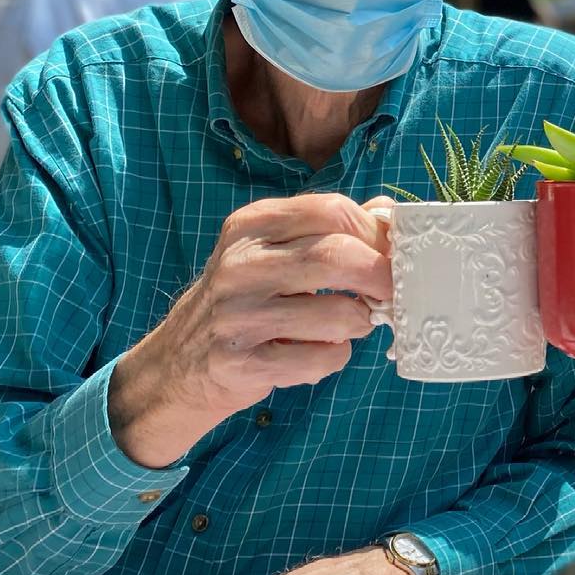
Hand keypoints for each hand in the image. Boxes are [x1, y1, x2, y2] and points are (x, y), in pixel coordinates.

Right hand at [110, 193, 393, 467]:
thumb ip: (331, 230)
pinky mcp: (242, 363)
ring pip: (336, 313)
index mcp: (252, 226)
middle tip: (391, 292)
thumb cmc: (247, 298)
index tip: (394, 253)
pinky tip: (319, 352)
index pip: (331, 211)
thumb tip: (389, 213)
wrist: (180, 361)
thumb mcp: (275, 250)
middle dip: (380, 276)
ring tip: (350, 324)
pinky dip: (336, 358)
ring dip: (360, 322)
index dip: (375, 233)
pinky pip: (320, 358)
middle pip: (337, 257)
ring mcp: (237, 315)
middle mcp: (240, 264)